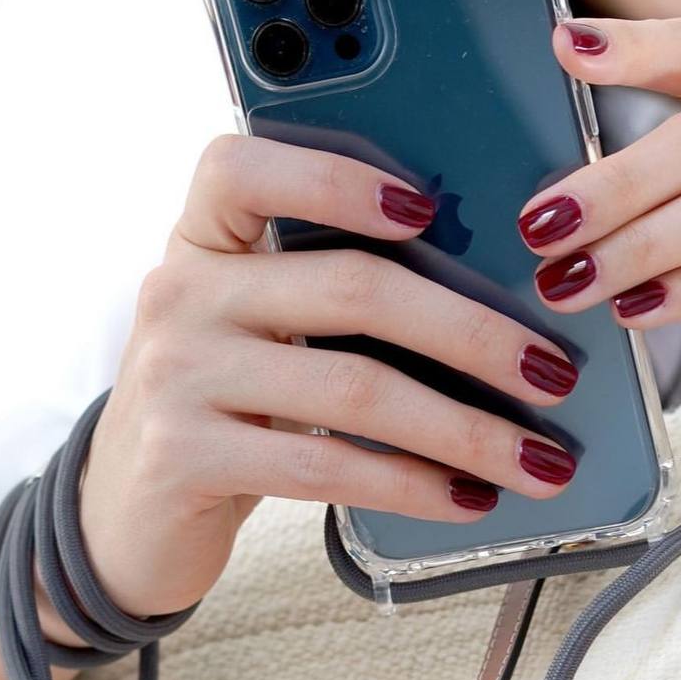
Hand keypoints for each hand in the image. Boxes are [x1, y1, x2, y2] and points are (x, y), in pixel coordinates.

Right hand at [78, 136, 580, 617]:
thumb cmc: (224, 408)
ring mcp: (177, 374)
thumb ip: (325, 294)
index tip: (430, 207)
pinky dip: (413, 483)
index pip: (244, 166)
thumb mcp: (256, 332)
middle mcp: (181, 293)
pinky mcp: (184, 455)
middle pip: (353, 287)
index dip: (340, 178)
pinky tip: (465, 498)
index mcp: (203, 241)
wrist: (128, 513)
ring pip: (355, 387)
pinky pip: (326, 464)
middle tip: (552, 373)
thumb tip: (492, 300)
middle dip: (474, 333)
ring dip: (466, 430)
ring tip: (537, 460)